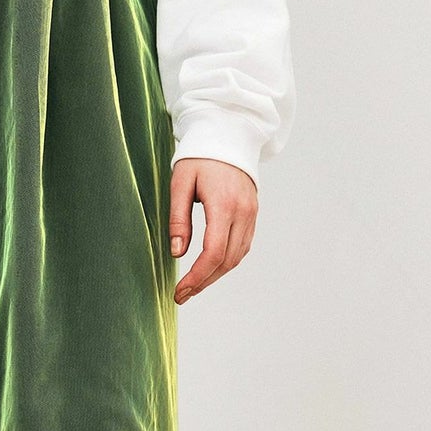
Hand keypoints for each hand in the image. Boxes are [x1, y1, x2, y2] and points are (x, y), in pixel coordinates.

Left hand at [168, 158, 257, 302]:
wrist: (229, 135)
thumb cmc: (199, 157)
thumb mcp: (180, 183)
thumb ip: (179, 219)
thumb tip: (177, 253)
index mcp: (224, 204)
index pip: (214, 253)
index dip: (197, 277)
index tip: (180, 291)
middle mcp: (243, 212)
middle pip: (226, 261)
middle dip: (204, 282)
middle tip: (182, 295)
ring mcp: (252, 214)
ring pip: (237, 257)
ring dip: (215, 276)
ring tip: (193, 286)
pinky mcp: (253, 214)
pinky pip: (242, 247)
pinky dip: (227, 262)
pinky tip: (210, 269)